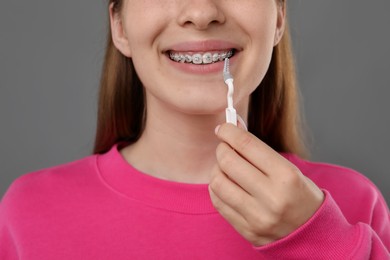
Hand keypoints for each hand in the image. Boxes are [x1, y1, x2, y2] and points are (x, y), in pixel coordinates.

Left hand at [209, 123, 323, 245]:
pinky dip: (217, 188)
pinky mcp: (247, 230)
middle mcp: (272, 197)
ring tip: (224, 168)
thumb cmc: (300, 196)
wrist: (313, 234)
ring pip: (218, 182)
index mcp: (287, 176)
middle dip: (222, 149)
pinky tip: (224, 183)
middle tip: (225, 147)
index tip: (223, 128)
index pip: (247, 145)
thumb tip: (233, 129)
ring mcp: (258, 217)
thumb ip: (260, 152)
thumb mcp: (290, 169)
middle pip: (228, 161)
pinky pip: (218, 202)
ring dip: (216, 169)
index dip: (229, 131)